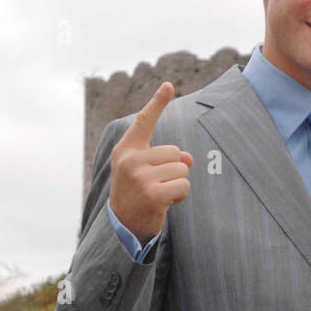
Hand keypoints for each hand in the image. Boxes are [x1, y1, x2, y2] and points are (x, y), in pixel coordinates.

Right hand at [109, 82, 192, 245]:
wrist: (122, 225)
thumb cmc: (136, 193)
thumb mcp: (144, 171)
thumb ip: (164, 158)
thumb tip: (188, 158)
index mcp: (126, 150)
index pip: (144, 121)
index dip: (158, 103)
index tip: (169, 85)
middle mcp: (130, 160)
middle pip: (175, 152)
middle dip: (174, 170)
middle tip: (156, 185)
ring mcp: (140, 176)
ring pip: (181, 169)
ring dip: (177, 184)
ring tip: (159, 194)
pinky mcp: (152, 193)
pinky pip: (183, 186)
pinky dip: (180, 196)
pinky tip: (164, 203)